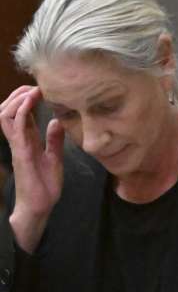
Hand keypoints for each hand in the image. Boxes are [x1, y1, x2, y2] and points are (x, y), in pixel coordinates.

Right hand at [0, 86, 64, 251]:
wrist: (40, 205)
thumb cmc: (45, 184)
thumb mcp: (55, 158)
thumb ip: (54, 140)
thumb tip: (57, 121)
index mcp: (27, 140)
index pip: (21, 114)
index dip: (27, 99)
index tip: (42, 89)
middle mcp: (19, 140)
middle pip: (8, 110)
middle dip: (18, 95)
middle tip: (34, 86)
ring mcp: (18, 145)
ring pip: (6, 115)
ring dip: (18, 100)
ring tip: (32, 91)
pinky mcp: (20, 152)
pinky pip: (16, 128)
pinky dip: (22, 112)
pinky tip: (31, 102)